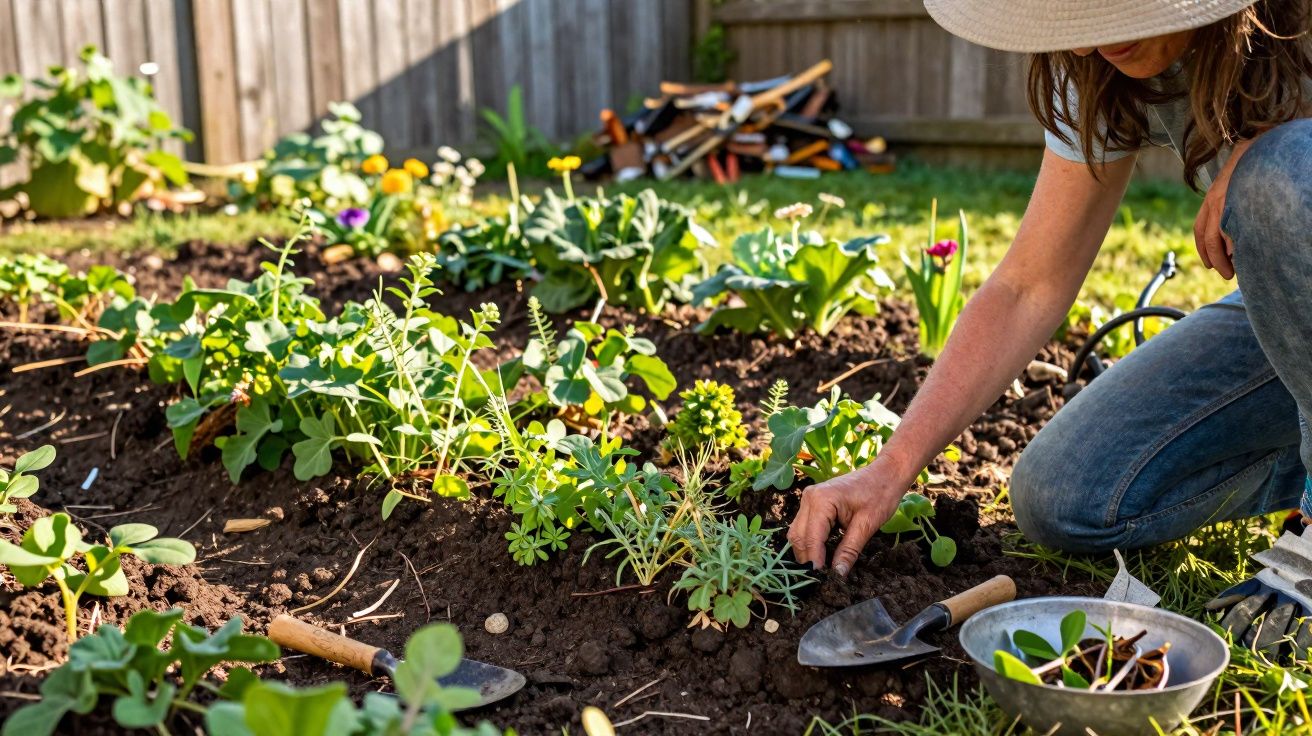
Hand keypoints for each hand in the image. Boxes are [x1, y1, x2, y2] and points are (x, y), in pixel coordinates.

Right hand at [786, 468, 901, 577]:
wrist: (885, 474)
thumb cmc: (880, 495)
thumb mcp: (867, 525)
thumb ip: (849, 550)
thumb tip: (837, 575)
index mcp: (821, 500)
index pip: (811, 538)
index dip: (815, 562)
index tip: (821, 581)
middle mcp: (809, 498)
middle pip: (799, 537)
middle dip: (808, 559)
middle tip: (821, 580)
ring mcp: (808, 499)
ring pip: (798, 533)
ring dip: (807, 552)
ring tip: (821, 570)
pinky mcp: (812, 503)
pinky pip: (804, 527)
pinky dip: (810, 542)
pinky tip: (822, 555)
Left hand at [1193, 139, 1254, 280]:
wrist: (1257, 145)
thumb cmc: (1248, 169)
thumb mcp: (1231, 189)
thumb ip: (1228, 207)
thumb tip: (1234, 237)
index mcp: (1211, 199)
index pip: (1200, 230)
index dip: (1204, 249)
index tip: (1209, 264)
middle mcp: (1215, 200)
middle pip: (1210, 238)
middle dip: (1216, 259)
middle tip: (1226, 274)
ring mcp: (1227, 198)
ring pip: (1222, 235)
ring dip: (1226, 255)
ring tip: (1236, 268)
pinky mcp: (1239, 198)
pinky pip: (1237, 225)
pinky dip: (1238, 241)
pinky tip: (1243, 251)